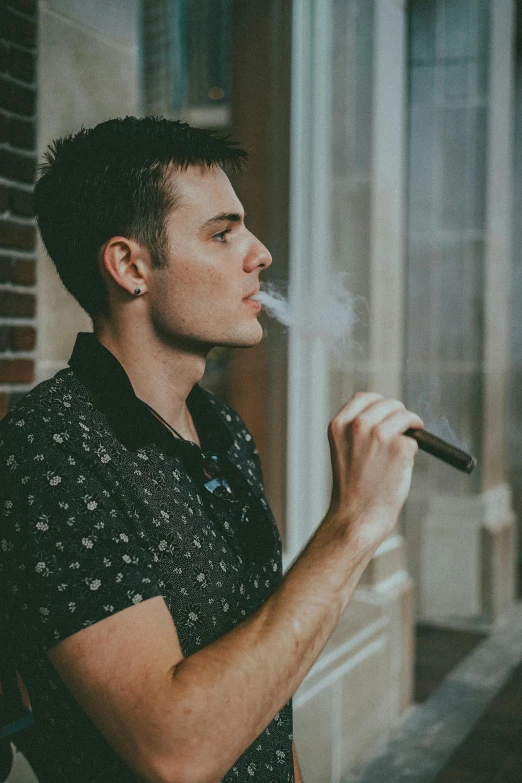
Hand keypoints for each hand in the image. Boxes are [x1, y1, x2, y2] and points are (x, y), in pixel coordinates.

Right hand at [326, 392, 422, 549]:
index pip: (364, 397)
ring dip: (411, 427)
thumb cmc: (353, 488)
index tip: (387, 413)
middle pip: (389, 404)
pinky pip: (414, 439)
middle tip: (406, 428)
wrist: (357, 517)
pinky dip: (412, 452)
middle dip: (399, 415)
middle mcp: (358, 424)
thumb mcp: (345, 450)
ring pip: (405, 416)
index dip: (379, 404)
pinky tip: (400, 467)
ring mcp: (379, 434)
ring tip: (406, 446)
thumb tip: (390, 415)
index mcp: (339, 424)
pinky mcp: (400, 448)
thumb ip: (359, 430)